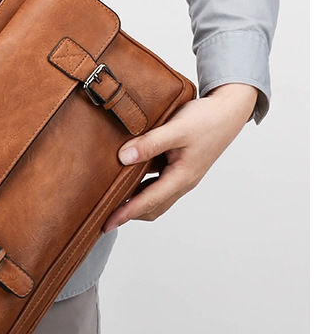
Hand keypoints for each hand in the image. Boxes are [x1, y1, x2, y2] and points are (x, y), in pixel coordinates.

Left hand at [102, 83, 258, 231]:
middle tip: (104, 216)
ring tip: (111, 199)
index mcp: (182, 177)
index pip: (149, 202)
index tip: (107, 223)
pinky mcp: (179, 166)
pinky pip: (157, 181)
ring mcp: (182, 174)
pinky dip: (141, 184)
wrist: (229, 110)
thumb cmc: (206, 119)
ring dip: (135, 200)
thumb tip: (124, 157)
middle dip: (129, 213)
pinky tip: (127, 175)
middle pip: (152, 207)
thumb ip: (150, 143)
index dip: (126, 213)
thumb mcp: (176, 129)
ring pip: (155, 196)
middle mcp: (182, 180)